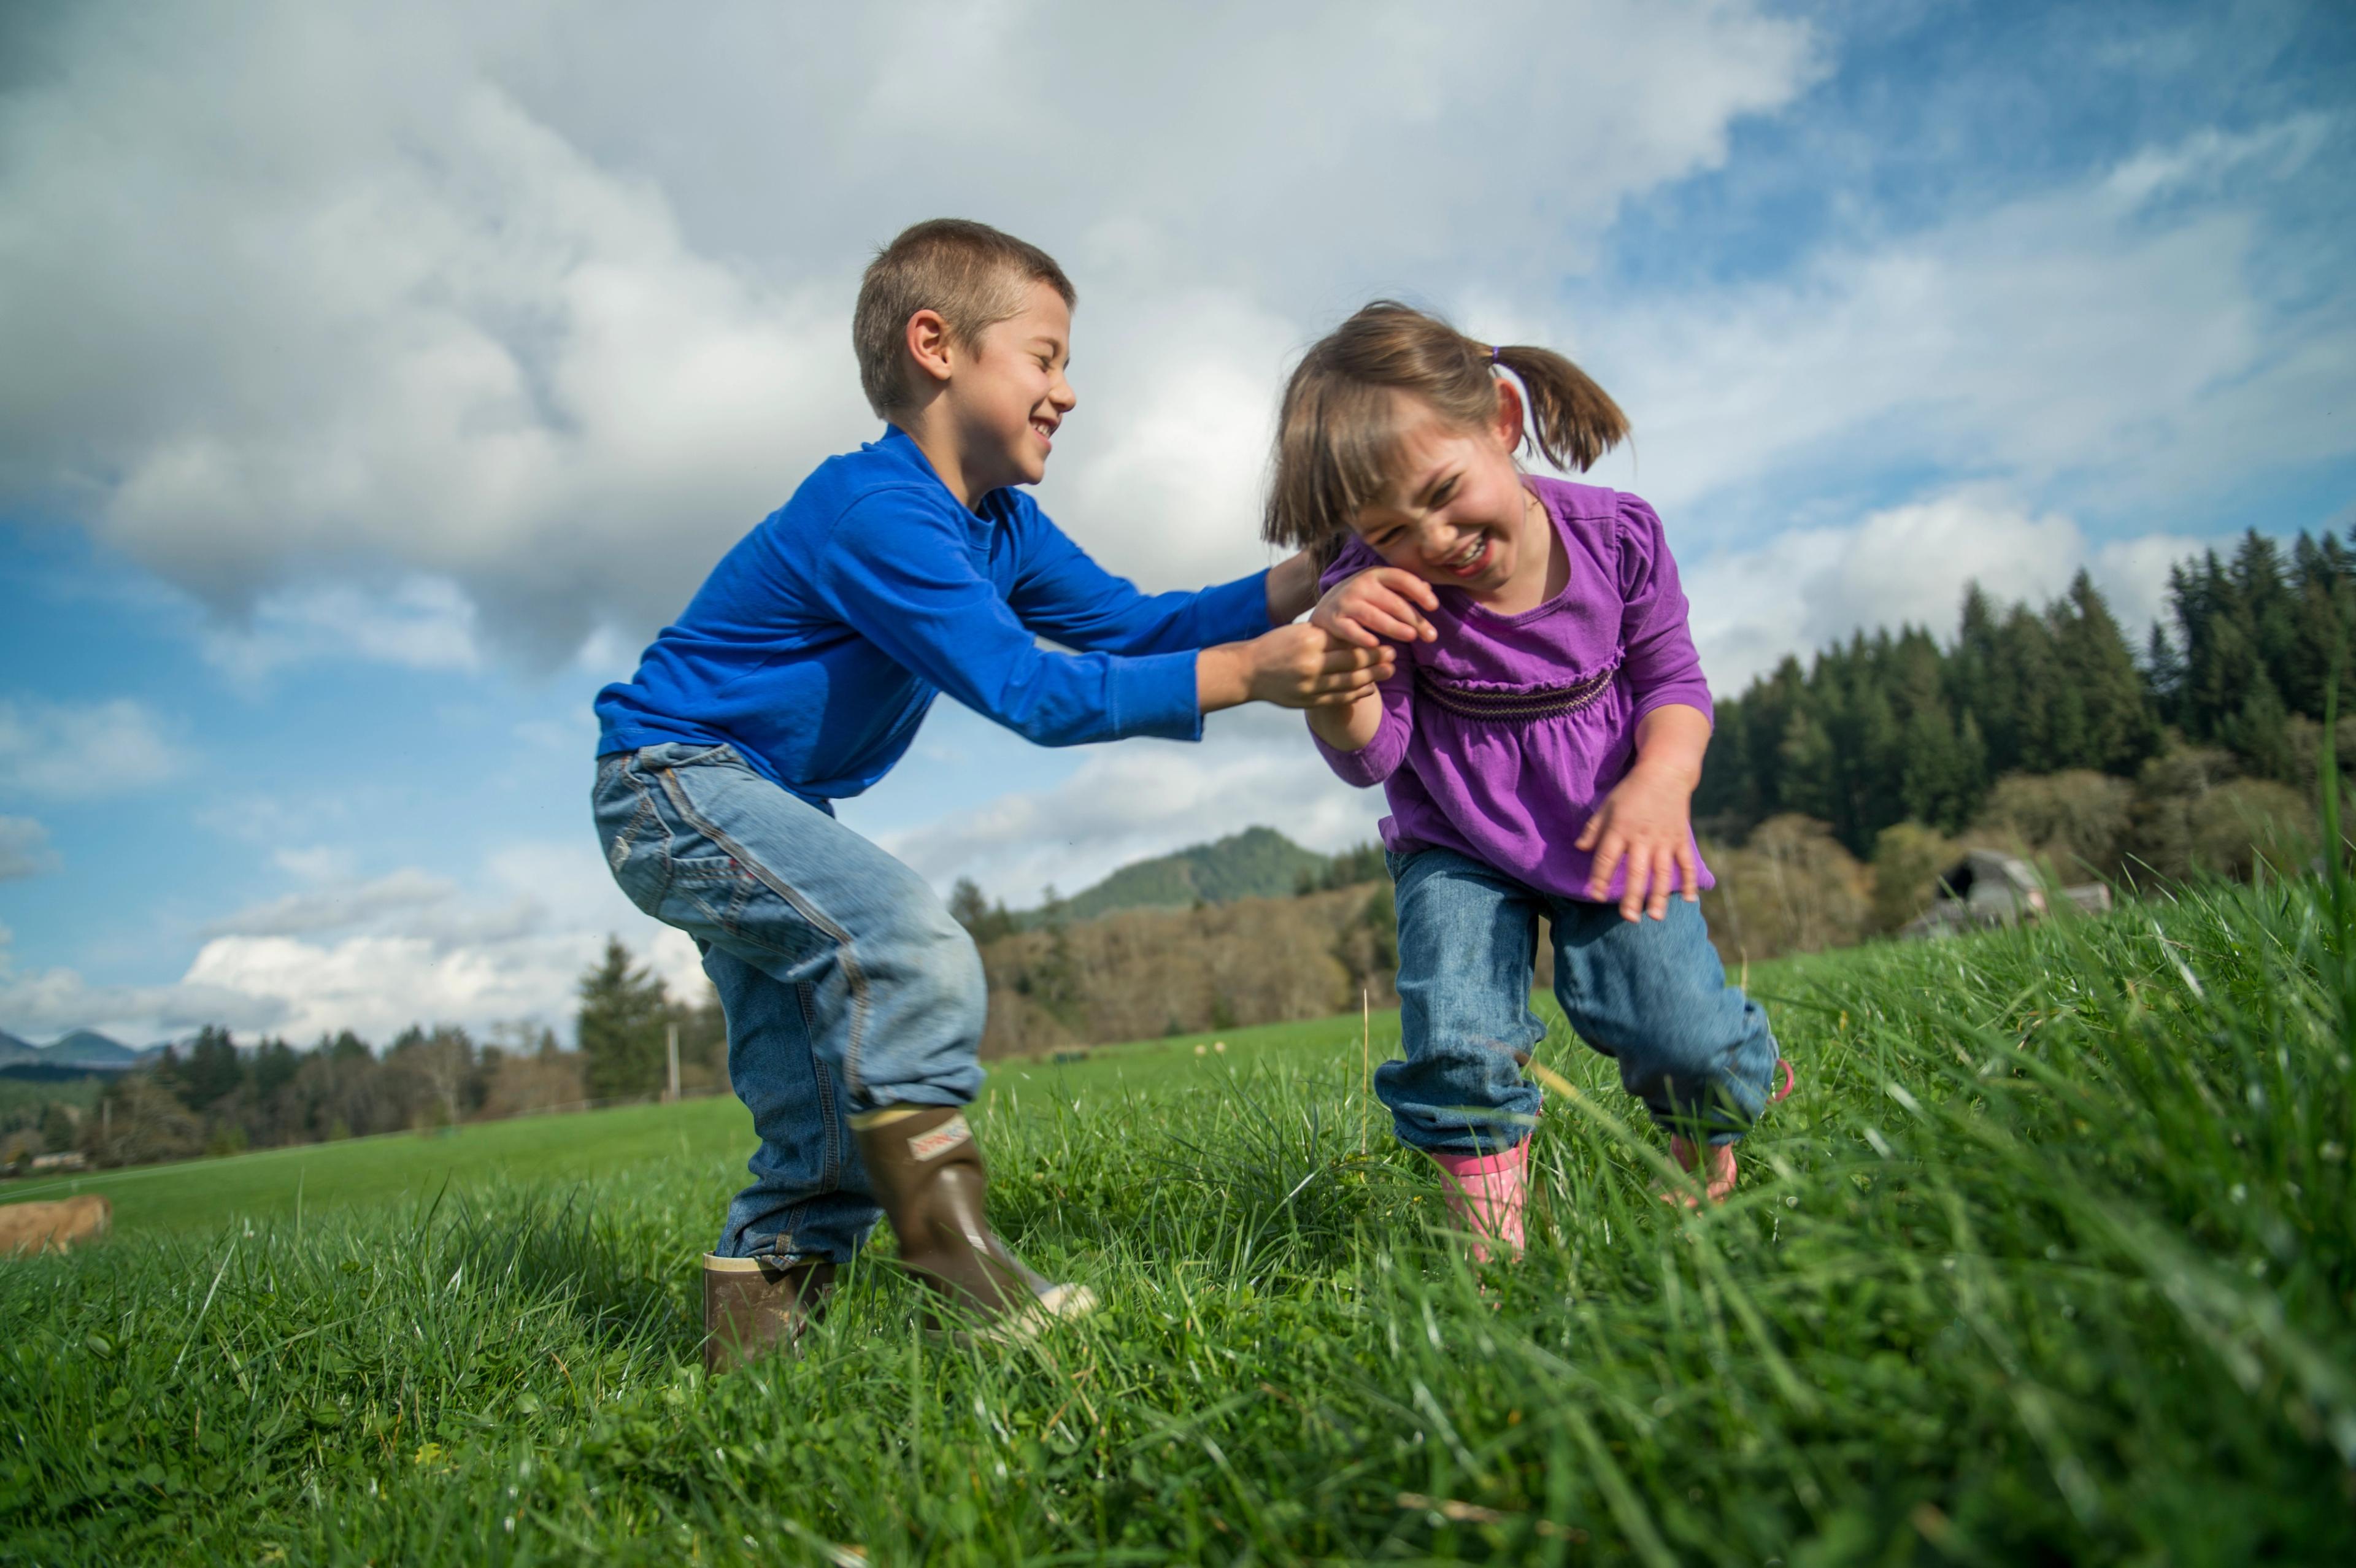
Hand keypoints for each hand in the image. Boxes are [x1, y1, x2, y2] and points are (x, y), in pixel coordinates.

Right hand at [1198, 625, 1392, 712]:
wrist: (1248, 671)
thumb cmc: (1274, 646)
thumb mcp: (1298, 632)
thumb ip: (1325, 635)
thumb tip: (1358, 633)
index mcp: (1310, 641)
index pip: (1348, 642)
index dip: (1370, 644)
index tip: (1386, 642)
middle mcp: (1311, 664)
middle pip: (1353, 663)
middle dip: (1376, 660)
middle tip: (1394, 656)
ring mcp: (1309, 685)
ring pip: (1349, 683)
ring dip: (1372, 677)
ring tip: (1388, 672)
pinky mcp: (1307, 701)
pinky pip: (1338, 698)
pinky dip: (1356, 694)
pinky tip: (1370, 689)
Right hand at [1310, 568, 1438, 648]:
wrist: (1326, 608)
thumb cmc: (1363, 599)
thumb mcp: (1382, 588)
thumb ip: (1403, 589)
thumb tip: (1428, 589)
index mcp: (1376, 574)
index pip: (1402, 579)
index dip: (1418, 592)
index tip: (1434, 606)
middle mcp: (1360, 585)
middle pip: (1392, 602)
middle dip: (1414, 619)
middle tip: (1431, 636)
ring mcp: (1346, 602)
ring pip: (1374, 616)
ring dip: (1394, 627)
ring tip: (1411, 637)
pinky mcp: (1333, 620)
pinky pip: (1349, 630)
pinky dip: (1361, 637)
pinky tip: (1375, 644)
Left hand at [1575, 762, 1700, 920]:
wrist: (1664, 773)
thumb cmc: (1630, 792)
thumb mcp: (1606, 806)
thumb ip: (1593, 829)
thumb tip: (1580, 849)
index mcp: (1620, 829)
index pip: (1607, 857)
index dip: (1599, 877)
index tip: (1593, 895)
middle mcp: (1642, 838)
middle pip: (1636, 871)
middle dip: (1632, 896)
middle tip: (1628, 918)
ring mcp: (1664, 840)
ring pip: (1662, 872)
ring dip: (1659, 895)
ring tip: (1655, 917)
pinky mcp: (1680, 839)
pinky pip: (1686, 863)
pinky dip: (1690, 881)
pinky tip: (1688, 899)